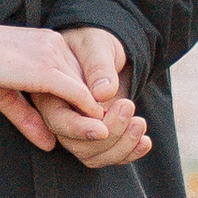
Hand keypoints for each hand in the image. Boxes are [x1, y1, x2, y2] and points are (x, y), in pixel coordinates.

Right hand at [0, 20, 113, 154]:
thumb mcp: (3, 95)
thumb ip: (28, 117)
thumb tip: (50, 144)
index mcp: (50, 46)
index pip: (83, 79)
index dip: (89, 106)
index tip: (90, 130)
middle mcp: (58, 46)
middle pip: (92, 87)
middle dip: (98, 115)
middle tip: (104, 141)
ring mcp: (53, 56)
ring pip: (89, 94)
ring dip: (96, 119)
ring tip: (102, 142)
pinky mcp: (45, 69)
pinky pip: (78, 96)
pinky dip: (88, 115)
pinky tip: (94, 131)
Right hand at [49, 26, 149, 169]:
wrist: (105, 51)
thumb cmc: (94, 42)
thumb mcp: (96, 45)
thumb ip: (98, 67)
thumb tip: (104, 93)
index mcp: (52, 94)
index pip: (59, 121)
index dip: (80, 129)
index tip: (103, 128)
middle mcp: (62, 116)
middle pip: (76, 144)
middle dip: (107, 135)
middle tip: (128, 107)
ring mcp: (79, 129)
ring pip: (92, 155)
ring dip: (120, 146)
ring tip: (140, 123)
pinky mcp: (97, 135)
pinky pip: (108, 155)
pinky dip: (129, 153)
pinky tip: (145, 142)